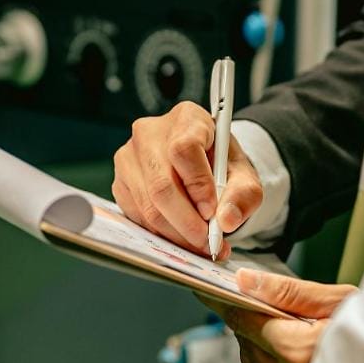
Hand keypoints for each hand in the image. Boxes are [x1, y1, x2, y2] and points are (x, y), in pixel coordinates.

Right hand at [112, 101, 263, 257]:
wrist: (200, 165)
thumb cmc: (220, 165)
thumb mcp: (244, 175)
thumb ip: (243, 195)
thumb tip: (226, 220)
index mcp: (185, 118)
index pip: (184, 149)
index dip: (198, 184)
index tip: (212, 211)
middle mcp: (149, 133)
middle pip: (161, 185)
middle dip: (187, 222)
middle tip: (208, 241)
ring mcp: (128, 158)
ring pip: (148, 206)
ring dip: (176, 234)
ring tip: (200, 244)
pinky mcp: (120, 182)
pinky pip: (137, 216)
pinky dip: (161, 234)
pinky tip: (181, 236)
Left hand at [211, 269, 355, 362]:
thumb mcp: (343, 303)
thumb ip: (288, 293)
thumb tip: (245, 281)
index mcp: (299, 351)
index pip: (242, 318)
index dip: (221, 299)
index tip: (203, 286)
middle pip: (244, 341)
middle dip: (244, 319)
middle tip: (248, 298)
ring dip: (257, 342)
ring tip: (279, 325)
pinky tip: (292, 352)